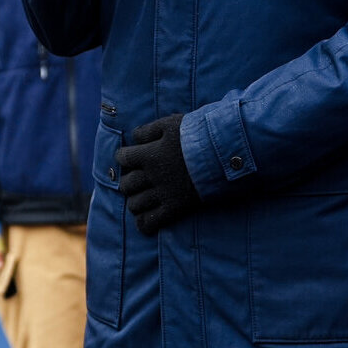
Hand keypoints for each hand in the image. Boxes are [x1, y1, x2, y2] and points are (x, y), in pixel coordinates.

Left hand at [116, 114, 200, 233]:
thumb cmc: (198, 135)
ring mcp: (163, 193)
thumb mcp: (171, 124)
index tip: (128, 157)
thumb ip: (149, 130)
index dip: (123, 158)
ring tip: (139, 200)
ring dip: (134, 202)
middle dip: (127, 182)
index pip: (123, 158)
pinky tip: (144, 223)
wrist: (224, 153)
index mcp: (149, 154)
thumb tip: (135, 136)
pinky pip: (152, 221)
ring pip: (135, 204)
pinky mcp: (176, 207)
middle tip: (134, 181)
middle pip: (126, 184)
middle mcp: (152, 176)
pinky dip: (144, 223)